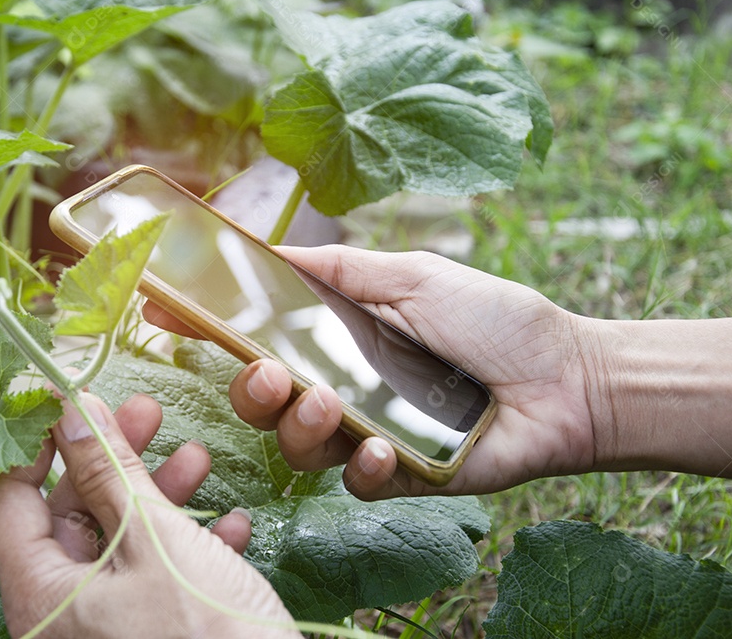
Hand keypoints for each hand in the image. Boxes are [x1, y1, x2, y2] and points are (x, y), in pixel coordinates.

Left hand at [0, 392, 298, 637]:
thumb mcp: (155, 539)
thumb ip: (109, 471)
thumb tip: (74, 414)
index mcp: (41, 597)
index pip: (9, 498)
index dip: (36, 441)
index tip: (66, 401)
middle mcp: (63, 616)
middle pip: (71, 514)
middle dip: (114, 461)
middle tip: (141, 415)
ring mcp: (106, 627)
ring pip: (120, 540)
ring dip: (159, 495)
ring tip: (194, 458)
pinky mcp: (150, 633)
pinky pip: (155, 576)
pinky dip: (188, 544)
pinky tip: (225, 524)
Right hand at [223, 245, 601, 499]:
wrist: (567, 378)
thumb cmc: (495, 318)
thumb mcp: (413, 274)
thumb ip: (341, 270)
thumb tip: (270, 249)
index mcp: (337, 337)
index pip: (257, 332)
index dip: (207, 324)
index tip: (163, 308)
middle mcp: (341, 386)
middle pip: (260, 400)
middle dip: (250, 390)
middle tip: (271, 372)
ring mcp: (366, 434)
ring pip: (296, 445)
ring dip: (302, 424)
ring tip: (333, 402)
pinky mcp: (400, 475)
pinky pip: (355, 481)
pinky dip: (364, 466)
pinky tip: (389, 448)